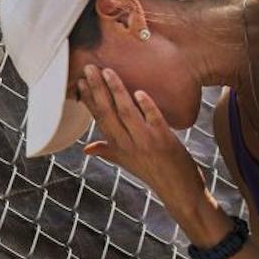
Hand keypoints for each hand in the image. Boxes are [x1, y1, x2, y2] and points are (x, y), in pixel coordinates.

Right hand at [78, 66, 215, 225]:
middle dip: (97, 88)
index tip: (80, 81)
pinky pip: (153, 119)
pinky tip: (139, 92)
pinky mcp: (163, 140)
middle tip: (90, 67)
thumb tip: (86, 149)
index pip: (98, 118)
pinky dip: (146, 106)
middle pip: (107, 111)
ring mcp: (145, 141)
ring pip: (126, 112)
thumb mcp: (126, 163)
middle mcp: (127, 143)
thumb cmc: (153, 173)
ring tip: (108, 71)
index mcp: (116, 146)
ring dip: (116, 91)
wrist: (178, 191)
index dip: (88, 99)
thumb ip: (106, 152)